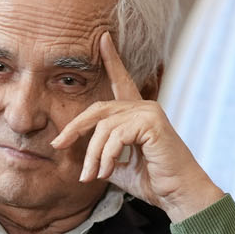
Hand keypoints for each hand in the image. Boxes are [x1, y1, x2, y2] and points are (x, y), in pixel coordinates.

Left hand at [50, 32, 223, 222]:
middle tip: (58, 144)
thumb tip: (77, 153)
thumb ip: (100, 153)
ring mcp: (149, 112)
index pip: (121, 81)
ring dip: (93, 155)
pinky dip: (106, 156)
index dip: (112, 59)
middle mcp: (144, 107)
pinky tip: (107, 172)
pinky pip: (115, 135)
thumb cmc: (150, 181)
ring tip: (90, 176)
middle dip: (74, 128)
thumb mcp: (116, 166)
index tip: (103, 38)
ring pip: (103, 128)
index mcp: (136, 113)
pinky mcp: (152, 123)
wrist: (177, 194)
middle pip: (97, 109)